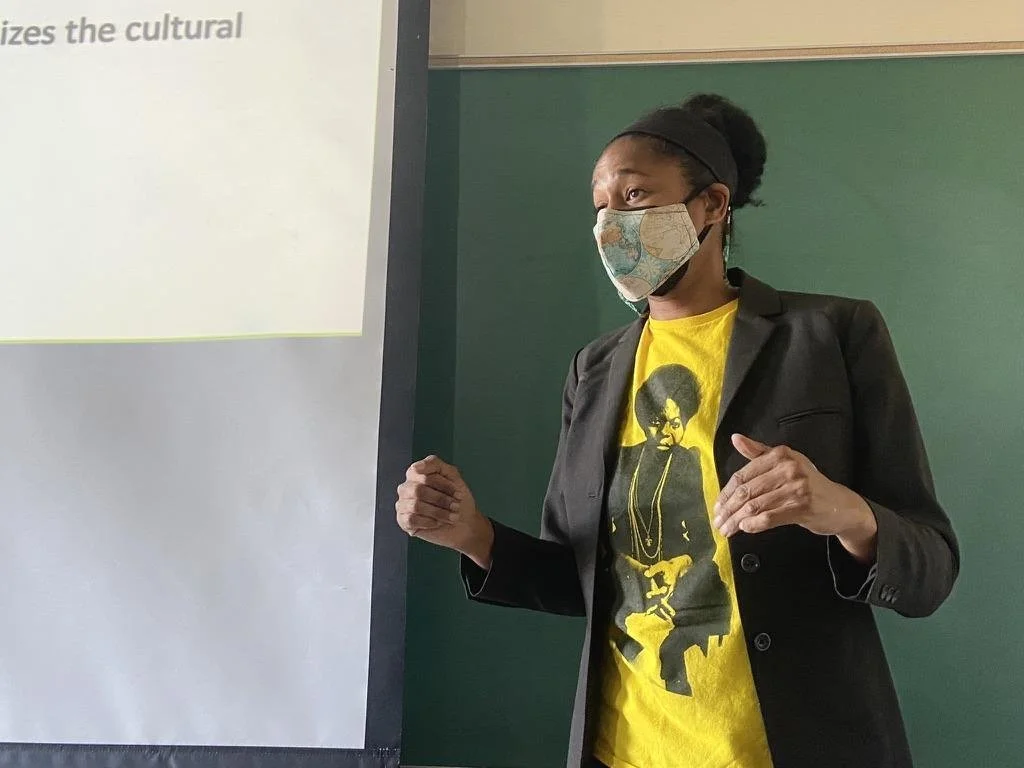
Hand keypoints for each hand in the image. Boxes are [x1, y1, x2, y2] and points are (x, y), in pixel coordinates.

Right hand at [395, 455, 493, 568]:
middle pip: (418, 490)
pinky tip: (437, 522)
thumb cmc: (457, 498)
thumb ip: (435, 464)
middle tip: (456, 506)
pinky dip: (429, 522)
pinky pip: (411, 519)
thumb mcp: (452, 475)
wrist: (465, 523)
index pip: (422, 474)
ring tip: (451, 516)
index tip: (457, 492)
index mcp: (415, 474)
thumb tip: (416, 467)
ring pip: (416, 506)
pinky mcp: (404, 521)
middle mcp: (406, 488)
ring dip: (438, 512)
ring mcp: (403, 505)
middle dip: (441, 499)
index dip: (442, 484)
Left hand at [713, 434, 877, 562]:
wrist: (840, 505)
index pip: (743, 475)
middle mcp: (788, 468)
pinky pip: (769, 517)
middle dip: (728, 509)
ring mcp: (796, 488)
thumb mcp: (785, 463)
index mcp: (780, 455)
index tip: (717, 506)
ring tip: (726, 529)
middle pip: (746, 491)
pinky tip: (745, 528)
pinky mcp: (802, 507)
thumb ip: (758, 452)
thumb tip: (735, 438)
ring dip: (736, 520)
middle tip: (718, 521)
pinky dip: (753, 524)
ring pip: (755, 506)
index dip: (726, 492)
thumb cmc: (808, 484)